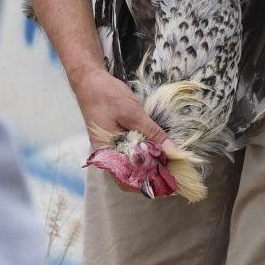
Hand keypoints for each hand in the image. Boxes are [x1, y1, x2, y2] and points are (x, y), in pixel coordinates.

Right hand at [73, 68, 167, 193]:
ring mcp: (111, 150)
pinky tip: (159, 150)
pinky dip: (145, 155)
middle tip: (175, 169)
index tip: (171, 178)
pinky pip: (131, 155)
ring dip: (151, 166)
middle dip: (153, 176)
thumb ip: (151, 133)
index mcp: (107, 154)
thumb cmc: (106, 96)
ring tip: (170, 161)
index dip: (150, 183)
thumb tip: (171, 150)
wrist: (89, 80)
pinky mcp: (116, 142)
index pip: (128, 181)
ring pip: (133, 167)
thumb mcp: (132, 113)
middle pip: (132, 177)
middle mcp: (108, 157)